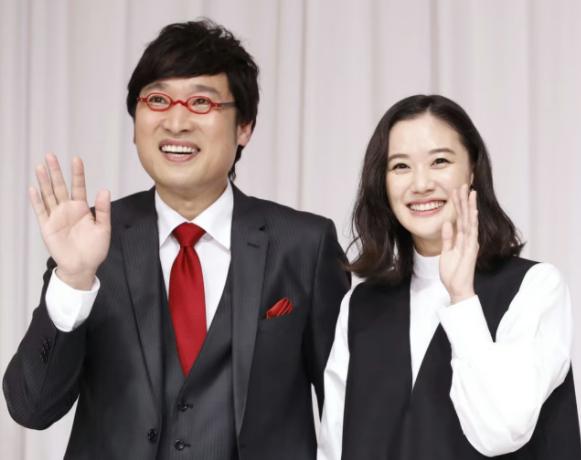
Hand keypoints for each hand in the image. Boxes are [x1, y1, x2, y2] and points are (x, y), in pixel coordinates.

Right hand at [29, 154, 110, 288]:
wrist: (83, 266)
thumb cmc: (95, 249)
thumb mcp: (103, 228)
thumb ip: (103, 210)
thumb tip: (104, 190)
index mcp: (82, 208)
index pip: (78, 186)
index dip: (77, 173)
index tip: (76, 159)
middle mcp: (67, 210)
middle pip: (60, 187)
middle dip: (55, 172)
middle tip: (50, 155)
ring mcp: (56, 217)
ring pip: (48, 195)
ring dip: (44, 182)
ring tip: (40, 166)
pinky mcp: (47, 227)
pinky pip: (41, 211)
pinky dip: (37, 201)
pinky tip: (33, 188)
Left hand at [439, 184, 478, 303]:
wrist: (457, 288)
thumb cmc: (453, 272)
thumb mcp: (446, 252)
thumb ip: (447, 238)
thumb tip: (447, 223)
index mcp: (462, 239)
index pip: (460, 218)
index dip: (458, 204)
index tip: (456, 191)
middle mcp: (468, 238)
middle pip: (466, 215)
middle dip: (464, 200)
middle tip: (463, 184)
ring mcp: (470, 243)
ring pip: (470, 221)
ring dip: (469, 206)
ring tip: (469, 192)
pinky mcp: (470, 249)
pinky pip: (471, 233)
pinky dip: (472, 222)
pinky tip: (472, 211)